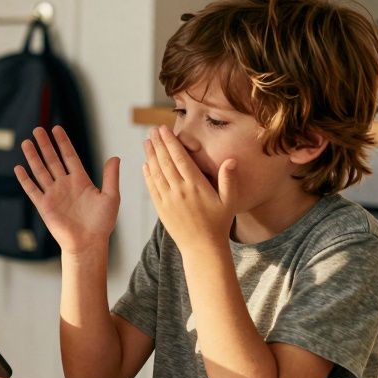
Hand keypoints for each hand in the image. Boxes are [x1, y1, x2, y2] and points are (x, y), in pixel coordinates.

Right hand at [14, 126, 120, 255]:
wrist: (88, 244)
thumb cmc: (102, 223)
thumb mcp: (110, 196)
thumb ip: (110, 177)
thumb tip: (115, 157)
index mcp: (80, 181)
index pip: (69, 156)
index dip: (63, 143)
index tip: (57, 129)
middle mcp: (65, 185)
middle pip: (52, 160)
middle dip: (45, 145)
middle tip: (38, 129)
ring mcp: (53, 195)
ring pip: (40, 171)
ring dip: (33, 157)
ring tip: (26, 142)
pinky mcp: (45, 206)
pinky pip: (33, 190)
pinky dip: (25, 180)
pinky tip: (19, 168)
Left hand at [143, 126, 235, 252]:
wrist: (202, 248)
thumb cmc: (219, 223)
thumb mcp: (229, 201)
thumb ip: (229, 180)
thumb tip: (232, 160)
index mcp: (195, 186)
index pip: (179, 158)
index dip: (170, 142)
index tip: (164, 129)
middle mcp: (179, 191)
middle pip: (165, 162)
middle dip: (158, 144)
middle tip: (152, 130)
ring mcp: (168, 200)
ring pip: (156, 173)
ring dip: (150, 156)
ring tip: (146, 142)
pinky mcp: (161, 209)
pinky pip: (152, 188)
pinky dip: (147, 175)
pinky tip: (145, 164)